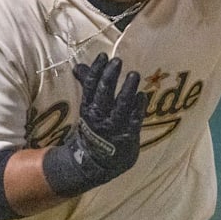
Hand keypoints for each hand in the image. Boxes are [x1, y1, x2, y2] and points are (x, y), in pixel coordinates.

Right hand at [42, 53, 147, 196]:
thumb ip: (87, 85)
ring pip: (121, 105)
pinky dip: (138, 106)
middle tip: (117, 62)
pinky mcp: (128, 135)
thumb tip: (79, 66)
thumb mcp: (87, 108)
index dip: (96, 70)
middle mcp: (99, 117)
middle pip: (104, 93)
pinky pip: (134, 118)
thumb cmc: (95, 129)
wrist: (96, 163)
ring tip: (133, 74)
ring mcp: (114, 126)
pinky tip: (142, 95)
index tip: (103, 56)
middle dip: (110, 77)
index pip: (90, 86)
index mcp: (88, 108)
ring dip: (127, 89)